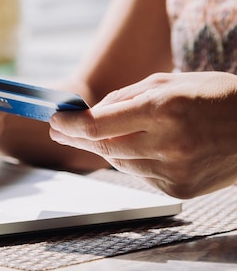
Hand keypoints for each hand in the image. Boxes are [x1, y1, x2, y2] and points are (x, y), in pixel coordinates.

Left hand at [50, 71, 236, 198]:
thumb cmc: (214, 96)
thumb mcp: (170, 81)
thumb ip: (127, 96)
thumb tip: (92, 112)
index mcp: (163, 109)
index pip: (100, 125)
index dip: (70, 124)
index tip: (55, 120)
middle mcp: (168, 143)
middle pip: (104, 148)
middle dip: (77, 137)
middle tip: (59, 130)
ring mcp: (175, 170)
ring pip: (120, 163)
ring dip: (105, 147)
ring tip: (97, 134)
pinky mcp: (180, 189)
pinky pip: (140, 175)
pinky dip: (132, 160)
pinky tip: (137, 147)